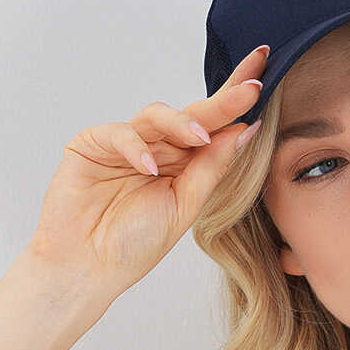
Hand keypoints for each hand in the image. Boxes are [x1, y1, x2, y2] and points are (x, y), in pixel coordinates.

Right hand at [24, 44, 268, 300]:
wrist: (87, 267)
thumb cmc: (134, 245)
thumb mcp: (184, 207)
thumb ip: (211, 169)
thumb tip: (245, 131)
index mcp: (182, 165)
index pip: (213, 129)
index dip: (234, 105)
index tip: (262, 82)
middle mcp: (157, 149)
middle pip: (193, 114)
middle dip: (222, 101)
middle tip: (250, 89)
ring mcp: (125, 143)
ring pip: (159, 116)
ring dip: (182, 123)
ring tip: (200, 138)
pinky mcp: (93, 142)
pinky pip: (121, 132)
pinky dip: (136, 147)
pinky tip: (148, 167)